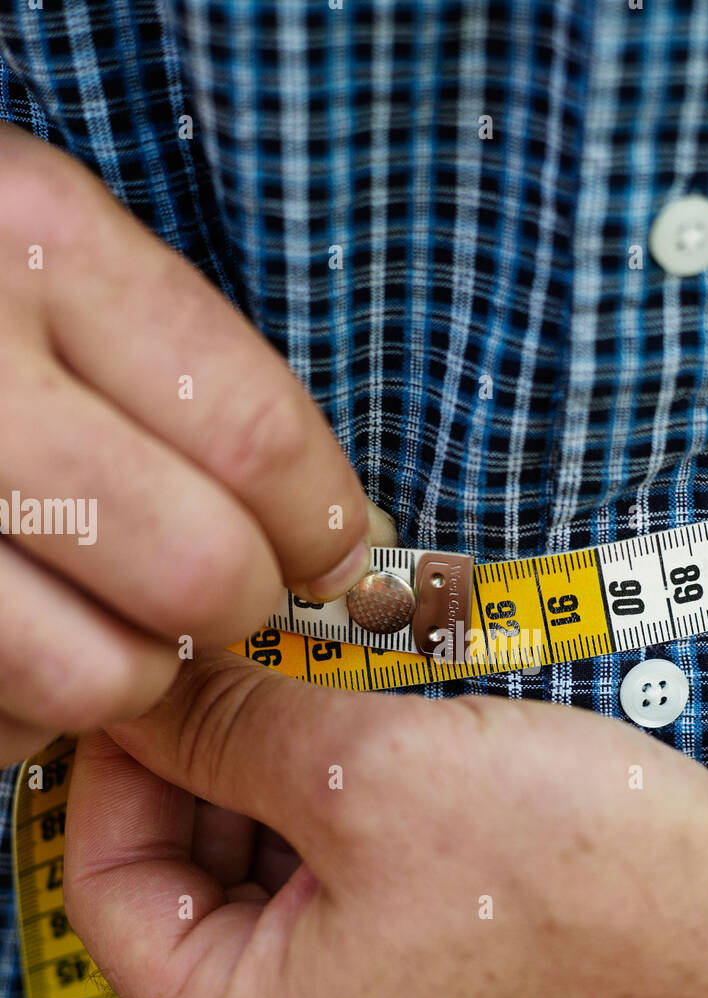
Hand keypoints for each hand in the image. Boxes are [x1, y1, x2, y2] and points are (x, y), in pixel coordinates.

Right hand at [0, 125, 386, 763]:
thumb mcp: (45, 247)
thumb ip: (182, 368)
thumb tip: (337, 540)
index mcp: (32, 238)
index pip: (254, 436)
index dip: (320, 523)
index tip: (331, 553)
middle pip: (194, 568)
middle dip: (237, 608)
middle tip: (222, 595)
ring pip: (93, 674)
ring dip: (132, 675)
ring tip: (109, 623)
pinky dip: (30, 709)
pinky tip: (15, 638)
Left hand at [63, 650, 707, 997]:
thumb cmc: (592, 883)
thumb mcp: (374, 773)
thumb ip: (232, 725)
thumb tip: (147, 684)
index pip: (108, 884)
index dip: (122, 756)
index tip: (160, 662)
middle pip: (197, 886)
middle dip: (222, 758)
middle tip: (260, 653)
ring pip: (287, 887)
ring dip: (300, 777)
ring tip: (342, 685)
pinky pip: (364, 906)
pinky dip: (364, 819)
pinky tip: (405, 746)